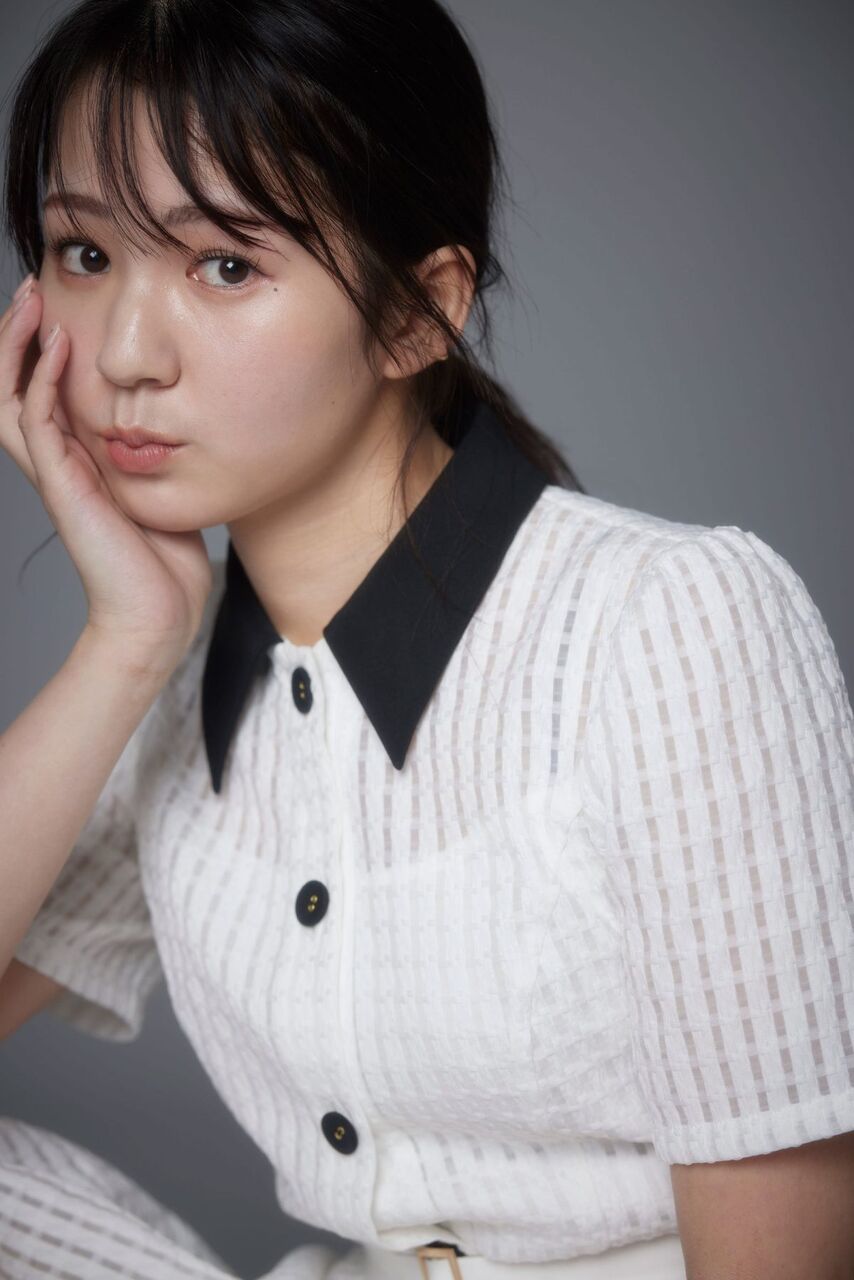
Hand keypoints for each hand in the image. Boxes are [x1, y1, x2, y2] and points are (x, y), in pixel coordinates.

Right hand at [0, 274, 212, 673]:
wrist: (159, 613)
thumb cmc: (166, 562)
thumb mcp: (162, 490)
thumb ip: (156, 455)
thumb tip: (177, 425)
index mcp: (77, 462)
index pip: (41, 393)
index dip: (38, 350)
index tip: (56, 306)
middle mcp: (58, 463)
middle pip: (12, 386)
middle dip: (15, 335)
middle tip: (28, 288)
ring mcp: (55, 473)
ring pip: (12, 395)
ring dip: (16, 345)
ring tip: (28, 300)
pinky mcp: (62, 484)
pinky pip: (38, 420)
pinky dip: (42, 378)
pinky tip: (55, 345)